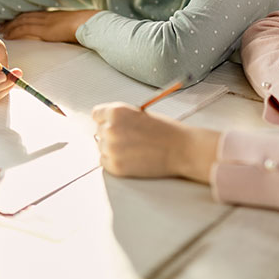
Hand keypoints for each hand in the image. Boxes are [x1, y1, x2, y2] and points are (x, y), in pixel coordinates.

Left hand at [0, 9, 99, 42]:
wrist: (88, 24)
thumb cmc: (85, 26)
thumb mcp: (73, 25)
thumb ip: (65, 28)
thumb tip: (64, 33)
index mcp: (54, 15)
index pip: (33, 14)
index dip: (22, 17)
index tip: (13, 20)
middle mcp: (47, 16)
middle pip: (25, 17)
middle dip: (12, 21)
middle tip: (1, 25)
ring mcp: (45, 22)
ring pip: (22, 22)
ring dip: (11, 26)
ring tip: (2, 31)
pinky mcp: (44, 30)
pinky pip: (25, 30)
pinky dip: (15, 32)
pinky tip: (9, 35)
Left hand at [92, 102, 219, 182]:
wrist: (181, 149)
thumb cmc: (166, 131)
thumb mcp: (141, 114)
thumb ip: (122, 118)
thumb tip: (109, 124)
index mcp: (117, 111)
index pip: (97, 114)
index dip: (106, 118)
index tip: (111, 123)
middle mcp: (110, 129)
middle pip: (100, 130)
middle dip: (112, 133)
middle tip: (131, 137)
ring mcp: (111, 149)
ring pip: (102, 147)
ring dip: (114, 147)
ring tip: (134, 148)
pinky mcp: (115, 166)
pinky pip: (105, 161)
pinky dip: (115, 160)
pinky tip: (131, 157)